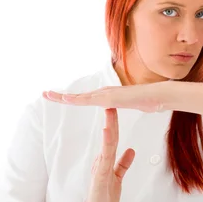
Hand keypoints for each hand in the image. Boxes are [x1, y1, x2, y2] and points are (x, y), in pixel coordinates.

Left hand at [43, 81, 169, 111]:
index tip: (58, 98)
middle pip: (78, 96)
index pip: (85, 99)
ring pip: (80, 97)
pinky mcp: (110, 97)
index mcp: (108, 97)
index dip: (71, 98)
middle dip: (60, 95)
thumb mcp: (135, 106)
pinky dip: (76, 99)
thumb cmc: (150, 100)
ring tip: (48, 95)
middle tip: (44, 94)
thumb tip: (131, 108)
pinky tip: (66, 99)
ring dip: (63, 96)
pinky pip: (89, 99)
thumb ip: (129, 105)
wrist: (159, 96)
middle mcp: (105, 93)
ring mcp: (107, 94)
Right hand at [80, 108, 134, 201]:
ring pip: (106, 146)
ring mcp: (100, 169)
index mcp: (107, 159)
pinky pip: (104, 162)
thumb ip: (123, 164)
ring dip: (109, 130)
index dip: (115, 122)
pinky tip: (108, 138)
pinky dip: (106, 149)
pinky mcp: (99, 178)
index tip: (117, 106)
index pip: (113, 137)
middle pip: (109, 137)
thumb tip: (131, 150)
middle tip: (111, 101)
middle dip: (111, 119)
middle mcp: (103, 160)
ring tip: (109, 114)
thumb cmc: (104, 196)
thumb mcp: (117, 176)